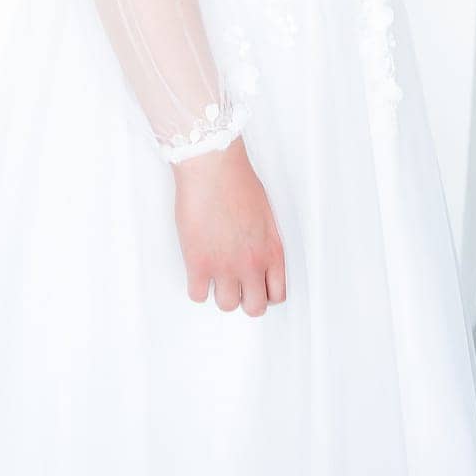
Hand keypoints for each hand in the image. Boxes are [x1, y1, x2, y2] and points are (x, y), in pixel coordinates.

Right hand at [172, 136, 286, 315]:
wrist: (213, 167)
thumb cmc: (237, 181)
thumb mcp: (265, 215)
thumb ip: (264, 242)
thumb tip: (256, 256)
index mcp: (272, 251)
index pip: (278, 295)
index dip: (265, 294)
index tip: (255, 287)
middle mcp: (252, 264)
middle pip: (254, 308)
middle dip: (245, 299)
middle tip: (235, 285)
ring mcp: (225, 267)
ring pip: (226, 305)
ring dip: (219, 292)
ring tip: (214, 273)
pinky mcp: (198, 264)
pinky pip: (198, 295)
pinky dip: (197, 287)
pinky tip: (197, 271)